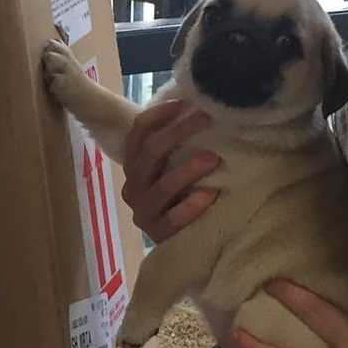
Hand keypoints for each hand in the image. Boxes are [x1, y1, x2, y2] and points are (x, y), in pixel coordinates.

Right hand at [121, 100, 219, 240]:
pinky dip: (191, 205)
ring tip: (214, 158)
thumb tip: (200, 106)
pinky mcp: (158, 235)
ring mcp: (143, 212)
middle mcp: (134, 186)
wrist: (182, 245)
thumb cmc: (180, 196)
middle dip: (179, 132)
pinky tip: (210, 193)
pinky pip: (172, 219)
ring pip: (161, 186)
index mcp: (134, 165)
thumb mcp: (174, 167)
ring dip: (188, 169)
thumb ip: (178, 143)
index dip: (160, 115)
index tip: (186, 102)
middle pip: (151, 153)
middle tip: (207, 119)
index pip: (139, 132)